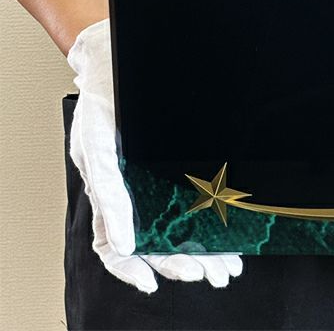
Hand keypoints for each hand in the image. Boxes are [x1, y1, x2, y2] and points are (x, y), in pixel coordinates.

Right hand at [66, 18, 242, 292]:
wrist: (122, 59)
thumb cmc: (105, 99)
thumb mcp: (97, 145)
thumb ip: (108, 193)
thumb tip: (123, 243)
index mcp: (112, 191)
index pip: (118, 245)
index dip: (132, 269)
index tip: (153, 283)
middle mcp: (137, 189)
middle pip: (157, 240)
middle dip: (183, 261)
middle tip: (214, 273)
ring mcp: (159, 176)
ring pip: (181, 224)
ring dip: (203, 249)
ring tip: (227, 266)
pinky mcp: (179, 161)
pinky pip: (198, 195)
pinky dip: (211, 219)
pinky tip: (228, 230)